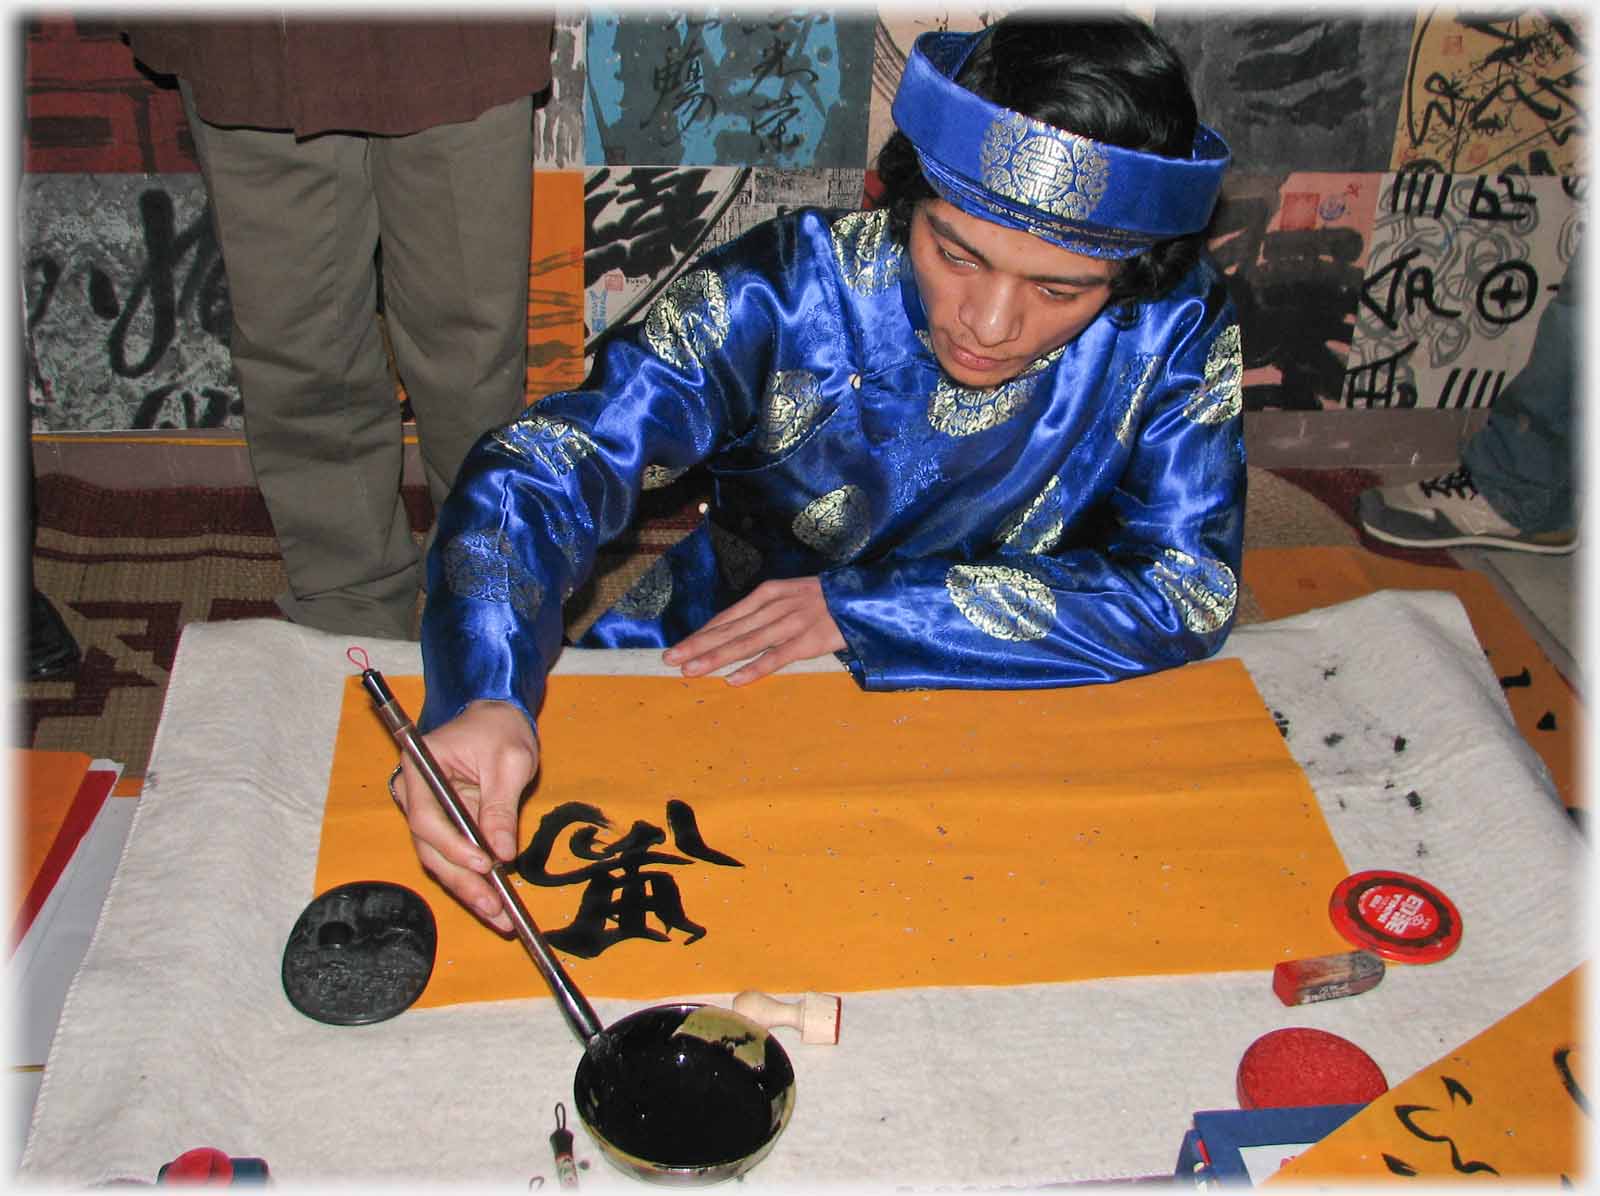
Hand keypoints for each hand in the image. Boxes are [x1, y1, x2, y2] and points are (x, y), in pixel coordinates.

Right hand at [392, 699, 537, 933]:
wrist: (497, 718)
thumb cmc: (501, 730)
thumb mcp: (509, 763)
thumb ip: (502, 808)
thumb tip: (502, 853)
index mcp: (421, 766)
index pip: (427, 817)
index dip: (453, 846)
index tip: (483, 863)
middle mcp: (415, 794)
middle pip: (431, 847)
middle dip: (462, 881)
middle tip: (494, 908)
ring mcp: (428, 812)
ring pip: (440, 860)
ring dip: (469, 890)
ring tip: (499, 916)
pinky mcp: (446, 826)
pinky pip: (454, 858)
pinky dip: (474, 881)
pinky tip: (495, 904)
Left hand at [662, 576, 845, 685]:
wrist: (867, 596)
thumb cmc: (830, 599)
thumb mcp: (794, 594)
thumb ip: (769, 610)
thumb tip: (740, 629)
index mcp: (769, 593)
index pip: (728, 617)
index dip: (702, 633)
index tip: (679, 647)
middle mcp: (775, 606)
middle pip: (729, 630)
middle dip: (697, 646)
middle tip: (670, 660)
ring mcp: (791, 623)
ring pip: (745, 643)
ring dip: (715, 658)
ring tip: (691, 671)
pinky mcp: (808, 640)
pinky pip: (776, 657)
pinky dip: (753, 669)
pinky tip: (733, 680)